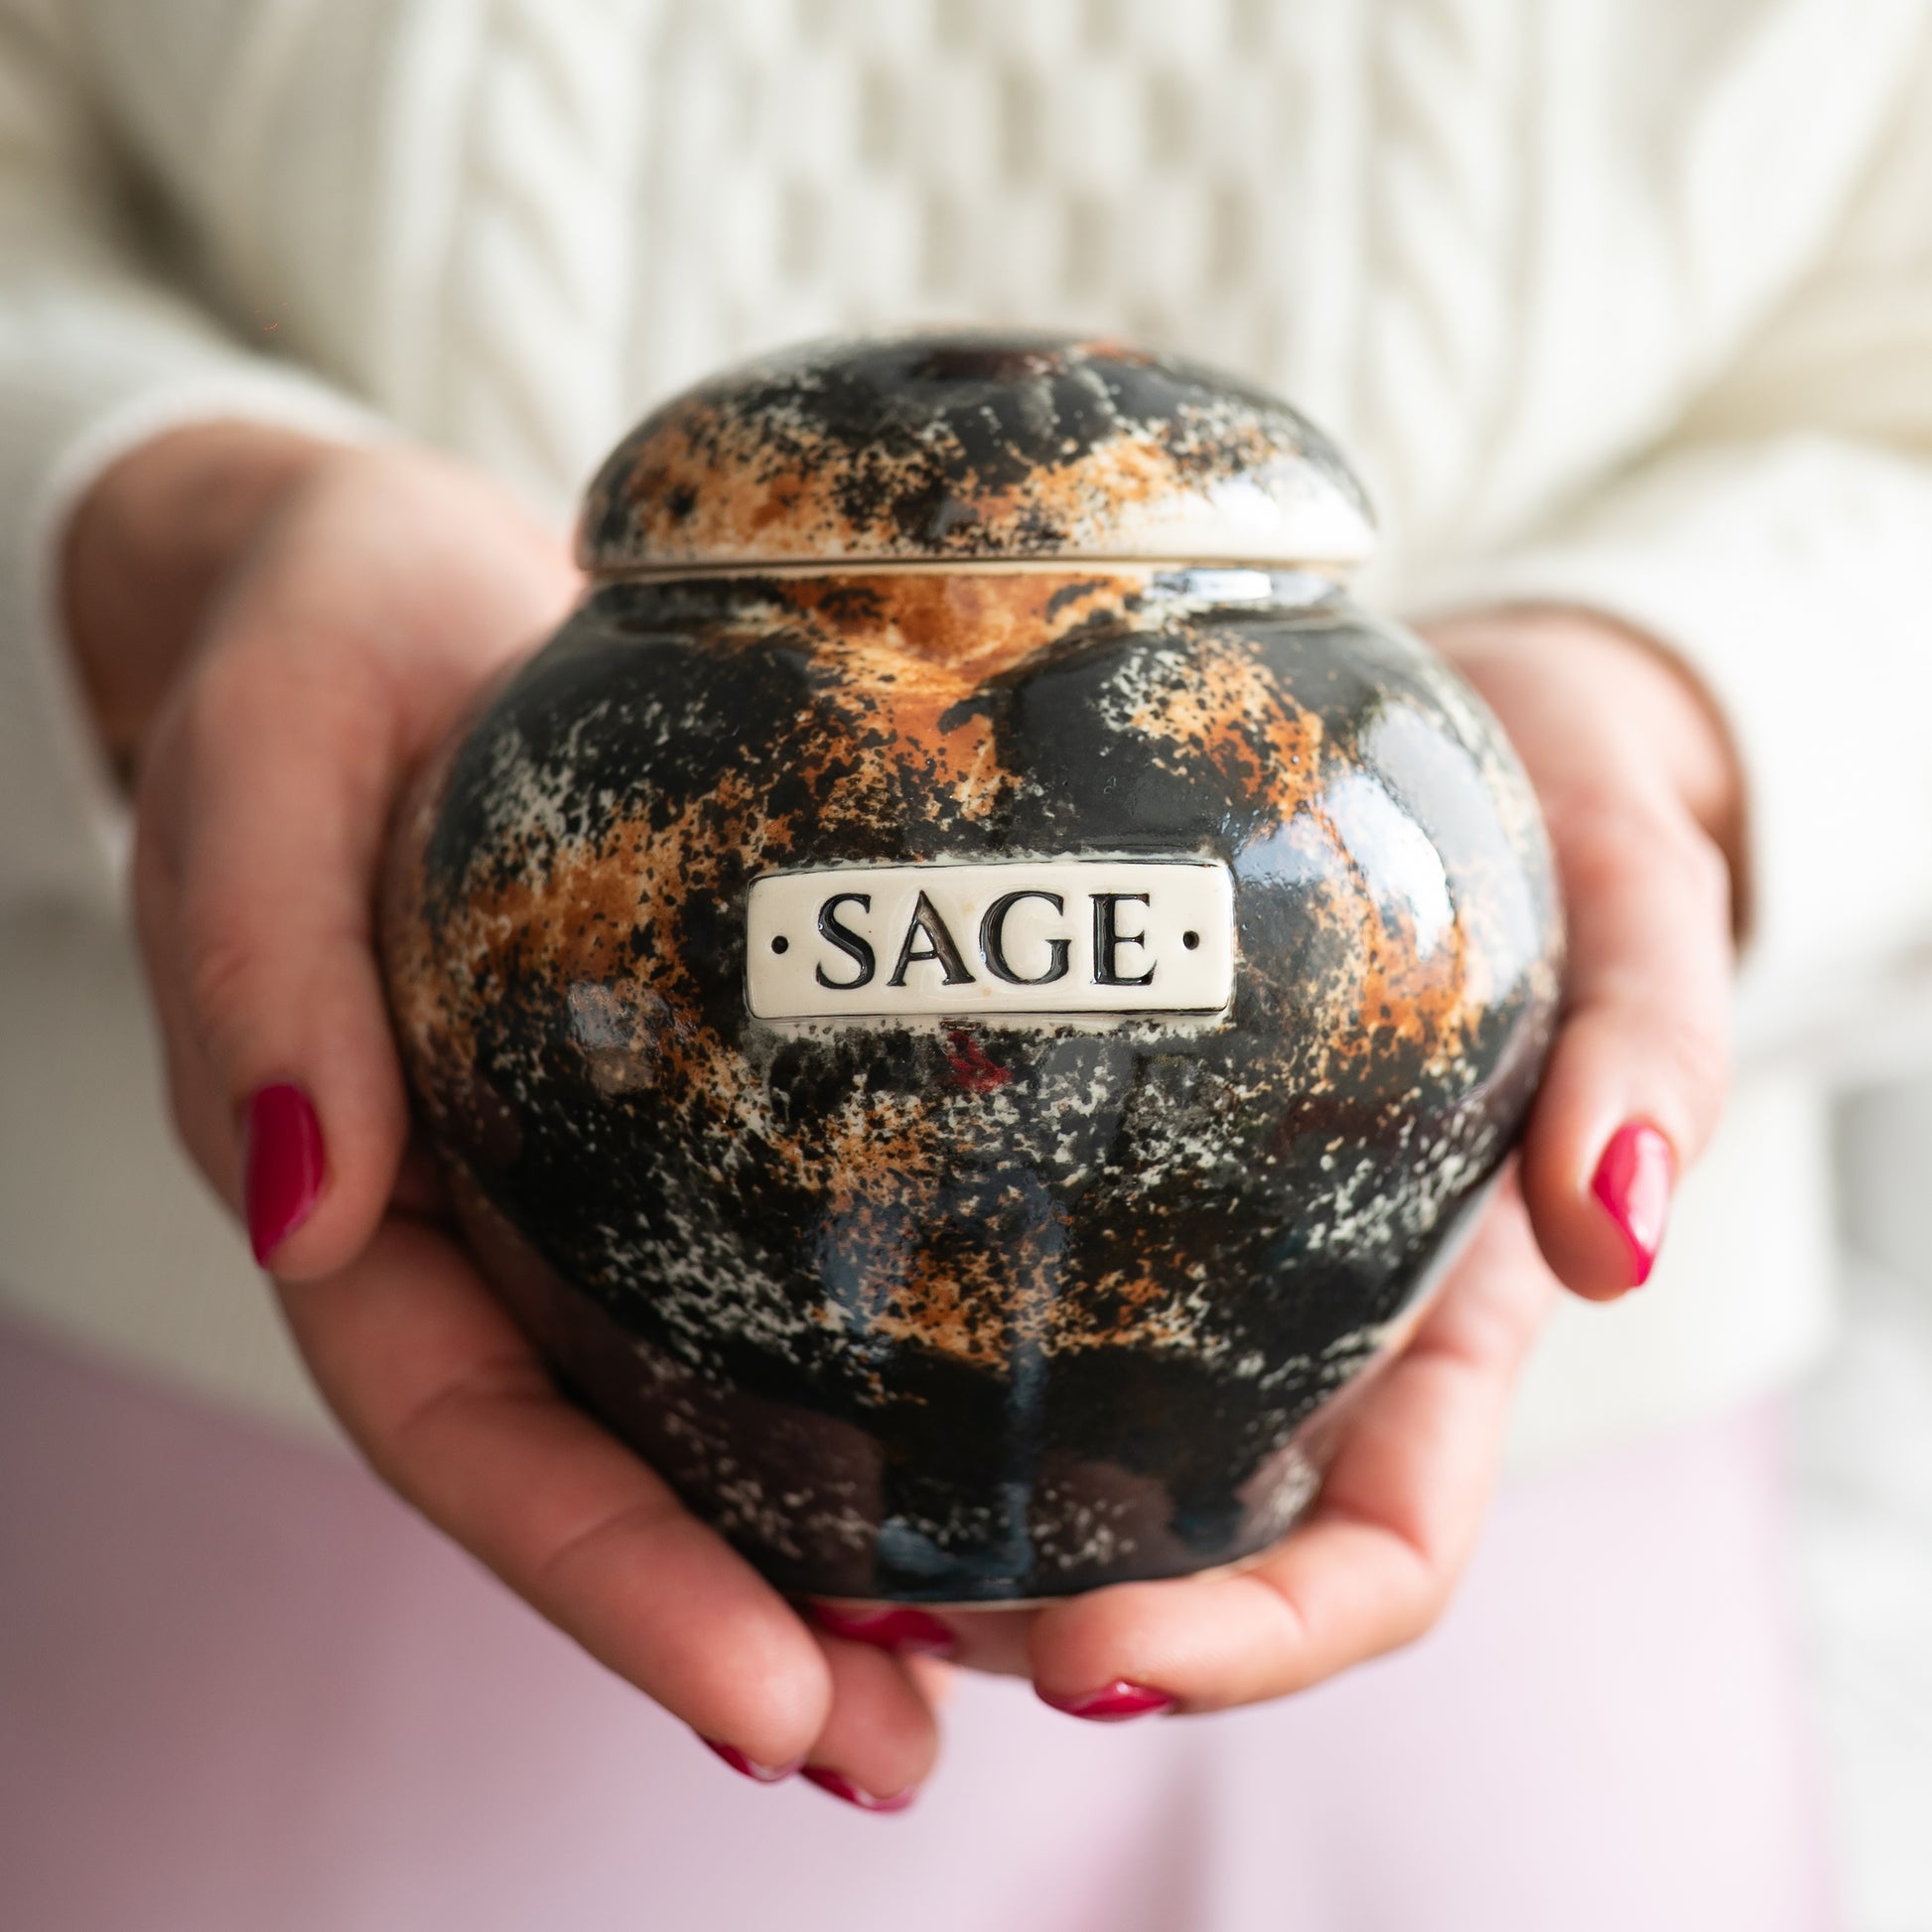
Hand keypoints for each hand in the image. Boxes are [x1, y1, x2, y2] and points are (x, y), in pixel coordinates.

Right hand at [80, 427, 944, 1808]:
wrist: (412, 583)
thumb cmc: (317, 647)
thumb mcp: (267, 755)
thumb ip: (253, 952)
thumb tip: (300, 1205)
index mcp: (361, 1184)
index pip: (468, 1433)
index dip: (600, 1580)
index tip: (769, 1702)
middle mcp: (483, 1213)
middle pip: (597, 1466)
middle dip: (733, 1628)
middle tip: (903, 1752)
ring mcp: (591, 1171)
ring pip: (694, 1400)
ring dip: (822, 1551)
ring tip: (990, 1666)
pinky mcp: (693, 1097)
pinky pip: (776, 1260)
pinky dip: (868, 1372)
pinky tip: (990, 1438)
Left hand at [821, 604, 1740, 1715]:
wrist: (1469, 731)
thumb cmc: (1567, 825)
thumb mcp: (1639, 902)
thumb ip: (1652, 1047)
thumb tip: (1619, 1229)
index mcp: (1448, 1322)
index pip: (1374, 1552)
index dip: (1257, 1641)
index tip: (1093, 1654)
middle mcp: (1312, 1322)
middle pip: (1192, 1549)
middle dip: (1046, 1621)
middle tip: (870, 1619)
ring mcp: (1202, 1249)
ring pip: (1082, 1459)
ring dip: (956, 1536)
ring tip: (795, 1536)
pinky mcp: (1110, 1152)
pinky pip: (1013, 1285)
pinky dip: (916, 1357)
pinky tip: (796, 1346)